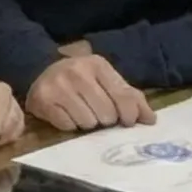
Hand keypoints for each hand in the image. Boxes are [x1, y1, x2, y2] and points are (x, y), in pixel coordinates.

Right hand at [26, 52, 152, 131]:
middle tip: (98, 114)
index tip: (127, 121)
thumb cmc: (82, 79)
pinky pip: (67, 126)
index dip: (129, 115)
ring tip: (81, 113)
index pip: (123, 97)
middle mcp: (77, 72)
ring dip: (87, 124)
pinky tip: (66, 115)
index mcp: (98, 65)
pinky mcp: (42, 100)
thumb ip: (130, 98)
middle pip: (106, 114)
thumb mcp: (106, 80)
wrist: (41, 69)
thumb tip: (151, 120)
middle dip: (105, 119)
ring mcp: (58, 86)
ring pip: (87, 122)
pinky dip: (69, 125)